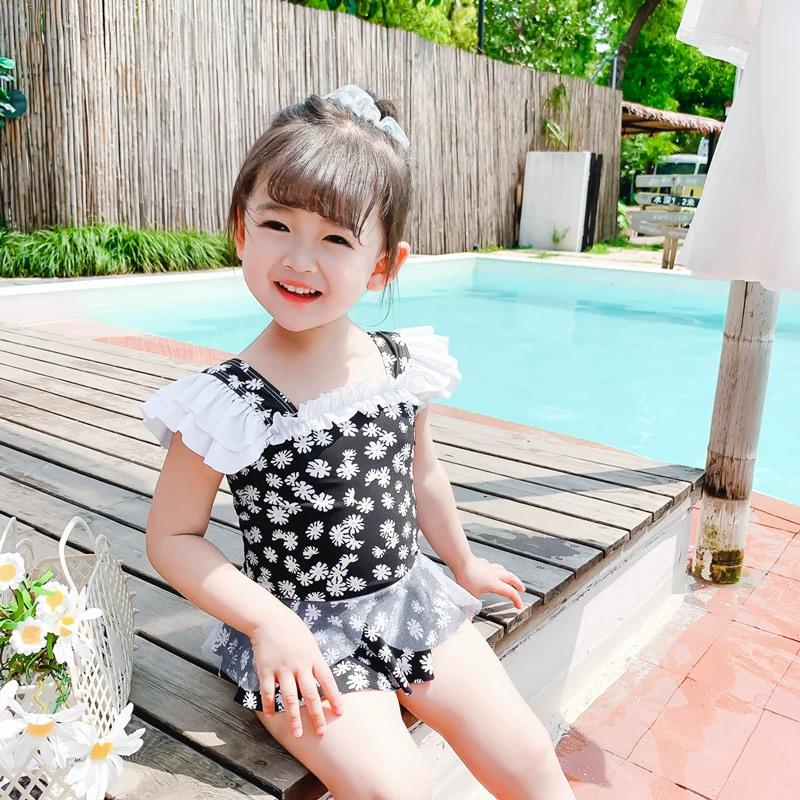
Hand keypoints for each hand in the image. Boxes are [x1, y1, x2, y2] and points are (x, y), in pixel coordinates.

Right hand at [249, 604, 343, 737]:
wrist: (270, 618)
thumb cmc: (293, 629)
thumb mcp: (310, 643)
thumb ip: (315, 662)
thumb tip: (323, 681)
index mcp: (313, 657)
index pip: (327, 681)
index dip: (335, 698)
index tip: (340, 712)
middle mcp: (300, 665)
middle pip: (310, 694)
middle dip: (316, 715)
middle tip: (321, 732)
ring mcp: (282, 668)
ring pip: (290, 698)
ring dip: (293, 718)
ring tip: (297, 733)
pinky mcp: (266, 670)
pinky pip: (268, 692)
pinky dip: (270, 706)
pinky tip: (272, 716)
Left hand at [453, 555, 525, 609]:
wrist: (461, 560)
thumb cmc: (465, 577)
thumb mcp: (468, 596)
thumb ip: (469, 609)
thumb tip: (468, 620)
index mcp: (494, 583)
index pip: (510, 592)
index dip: (516, 599)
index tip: (518, 606)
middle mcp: (494, 574)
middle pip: (511, 578)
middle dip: (518, 584)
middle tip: (522, 589)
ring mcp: (488, 567)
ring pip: (503, 570)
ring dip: (509, 575)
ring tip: (510, 577)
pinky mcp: (482, 562)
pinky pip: (491, 565)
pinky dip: (495, 568)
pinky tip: (491, 569)